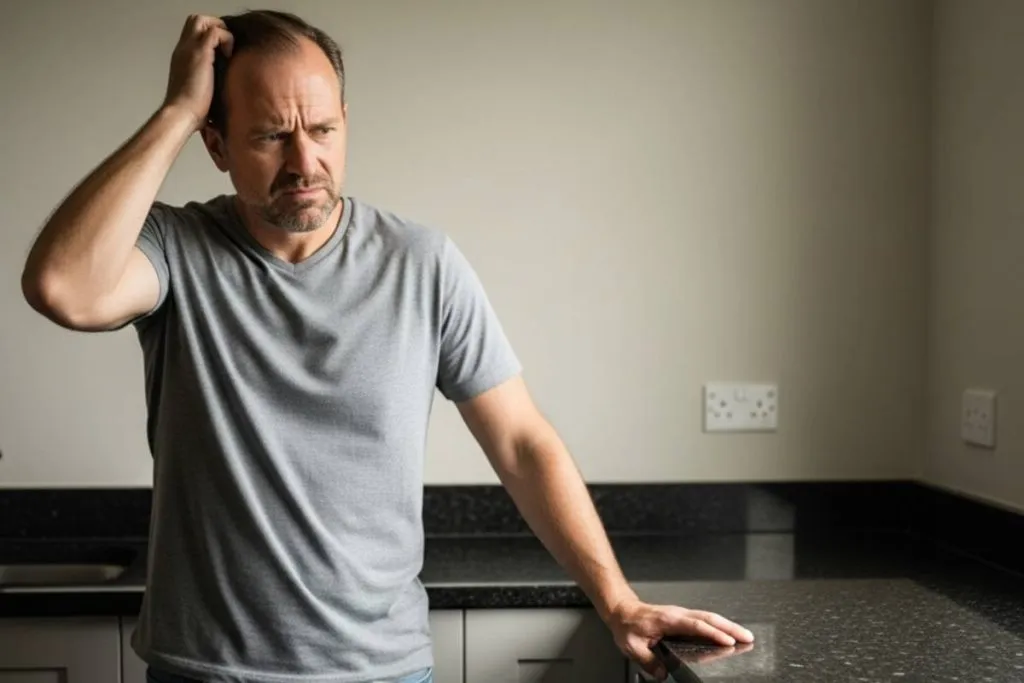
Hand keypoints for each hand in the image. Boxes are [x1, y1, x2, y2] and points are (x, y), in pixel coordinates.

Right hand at [162, 14, 233, 131]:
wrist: (182, 114)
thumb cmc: (191, 110)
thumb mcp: (198, 91)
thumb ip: (206, 81)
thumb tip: (222, 87)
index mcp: (182, 57)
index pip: (193, 33)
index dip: (209, 36)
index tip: (223, 52)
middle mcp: (183, 49)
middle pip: (196, 21)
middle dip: (215, 27)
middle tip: (226, 47)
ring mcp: (189, 49)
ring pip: (203, 20)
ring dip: (221, 31)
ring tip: (227, 51)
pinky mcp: (199, 53)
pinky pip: (215, 31)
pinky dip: (226, 39)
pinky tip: (229, 57)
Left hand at [607, 598, 753, 680]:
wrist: (622, 611)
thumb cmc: (628, 625)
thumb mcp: (632, 646)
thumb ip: (649, 661)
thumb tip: (663, 674)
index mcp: (668, 619)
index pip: (695, 625)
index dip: (713, 633)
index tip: (728, 641)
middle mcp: (678, 614)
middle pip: (709, 618)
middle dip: (730, 628)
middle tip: (748, 637)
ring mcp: (682, 615)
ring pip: (710, 618)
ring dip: (728, 626)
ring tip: (745, 637)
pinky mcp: (683, 618)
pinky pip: (705, 621)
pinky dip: (719, 626)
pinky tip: (728, 635)